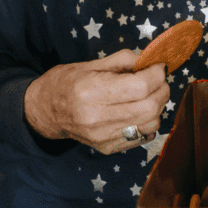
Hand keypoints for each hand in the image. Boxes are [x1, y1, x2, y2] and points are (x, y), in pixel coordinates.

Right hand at [24, 49, 169, 153]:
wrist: (45, 112)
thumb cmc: (67, 82)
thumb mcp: (91, 63)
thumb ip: (124, 60)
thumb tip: (151, 59)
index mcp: (92, 93)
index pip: (140, 87)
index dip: (156, 74)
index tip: (159, 65)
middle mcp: (98, 119)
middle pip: (149, 107)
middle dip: (162, 90)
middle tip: (159, 78)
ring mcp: (103, 138)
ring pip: (151, 124)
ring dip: (159, 106)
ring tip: (151, 93)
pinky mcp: (108, 149)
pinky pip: (142, 136)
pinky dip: (149, 120)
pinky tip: (141, 109)